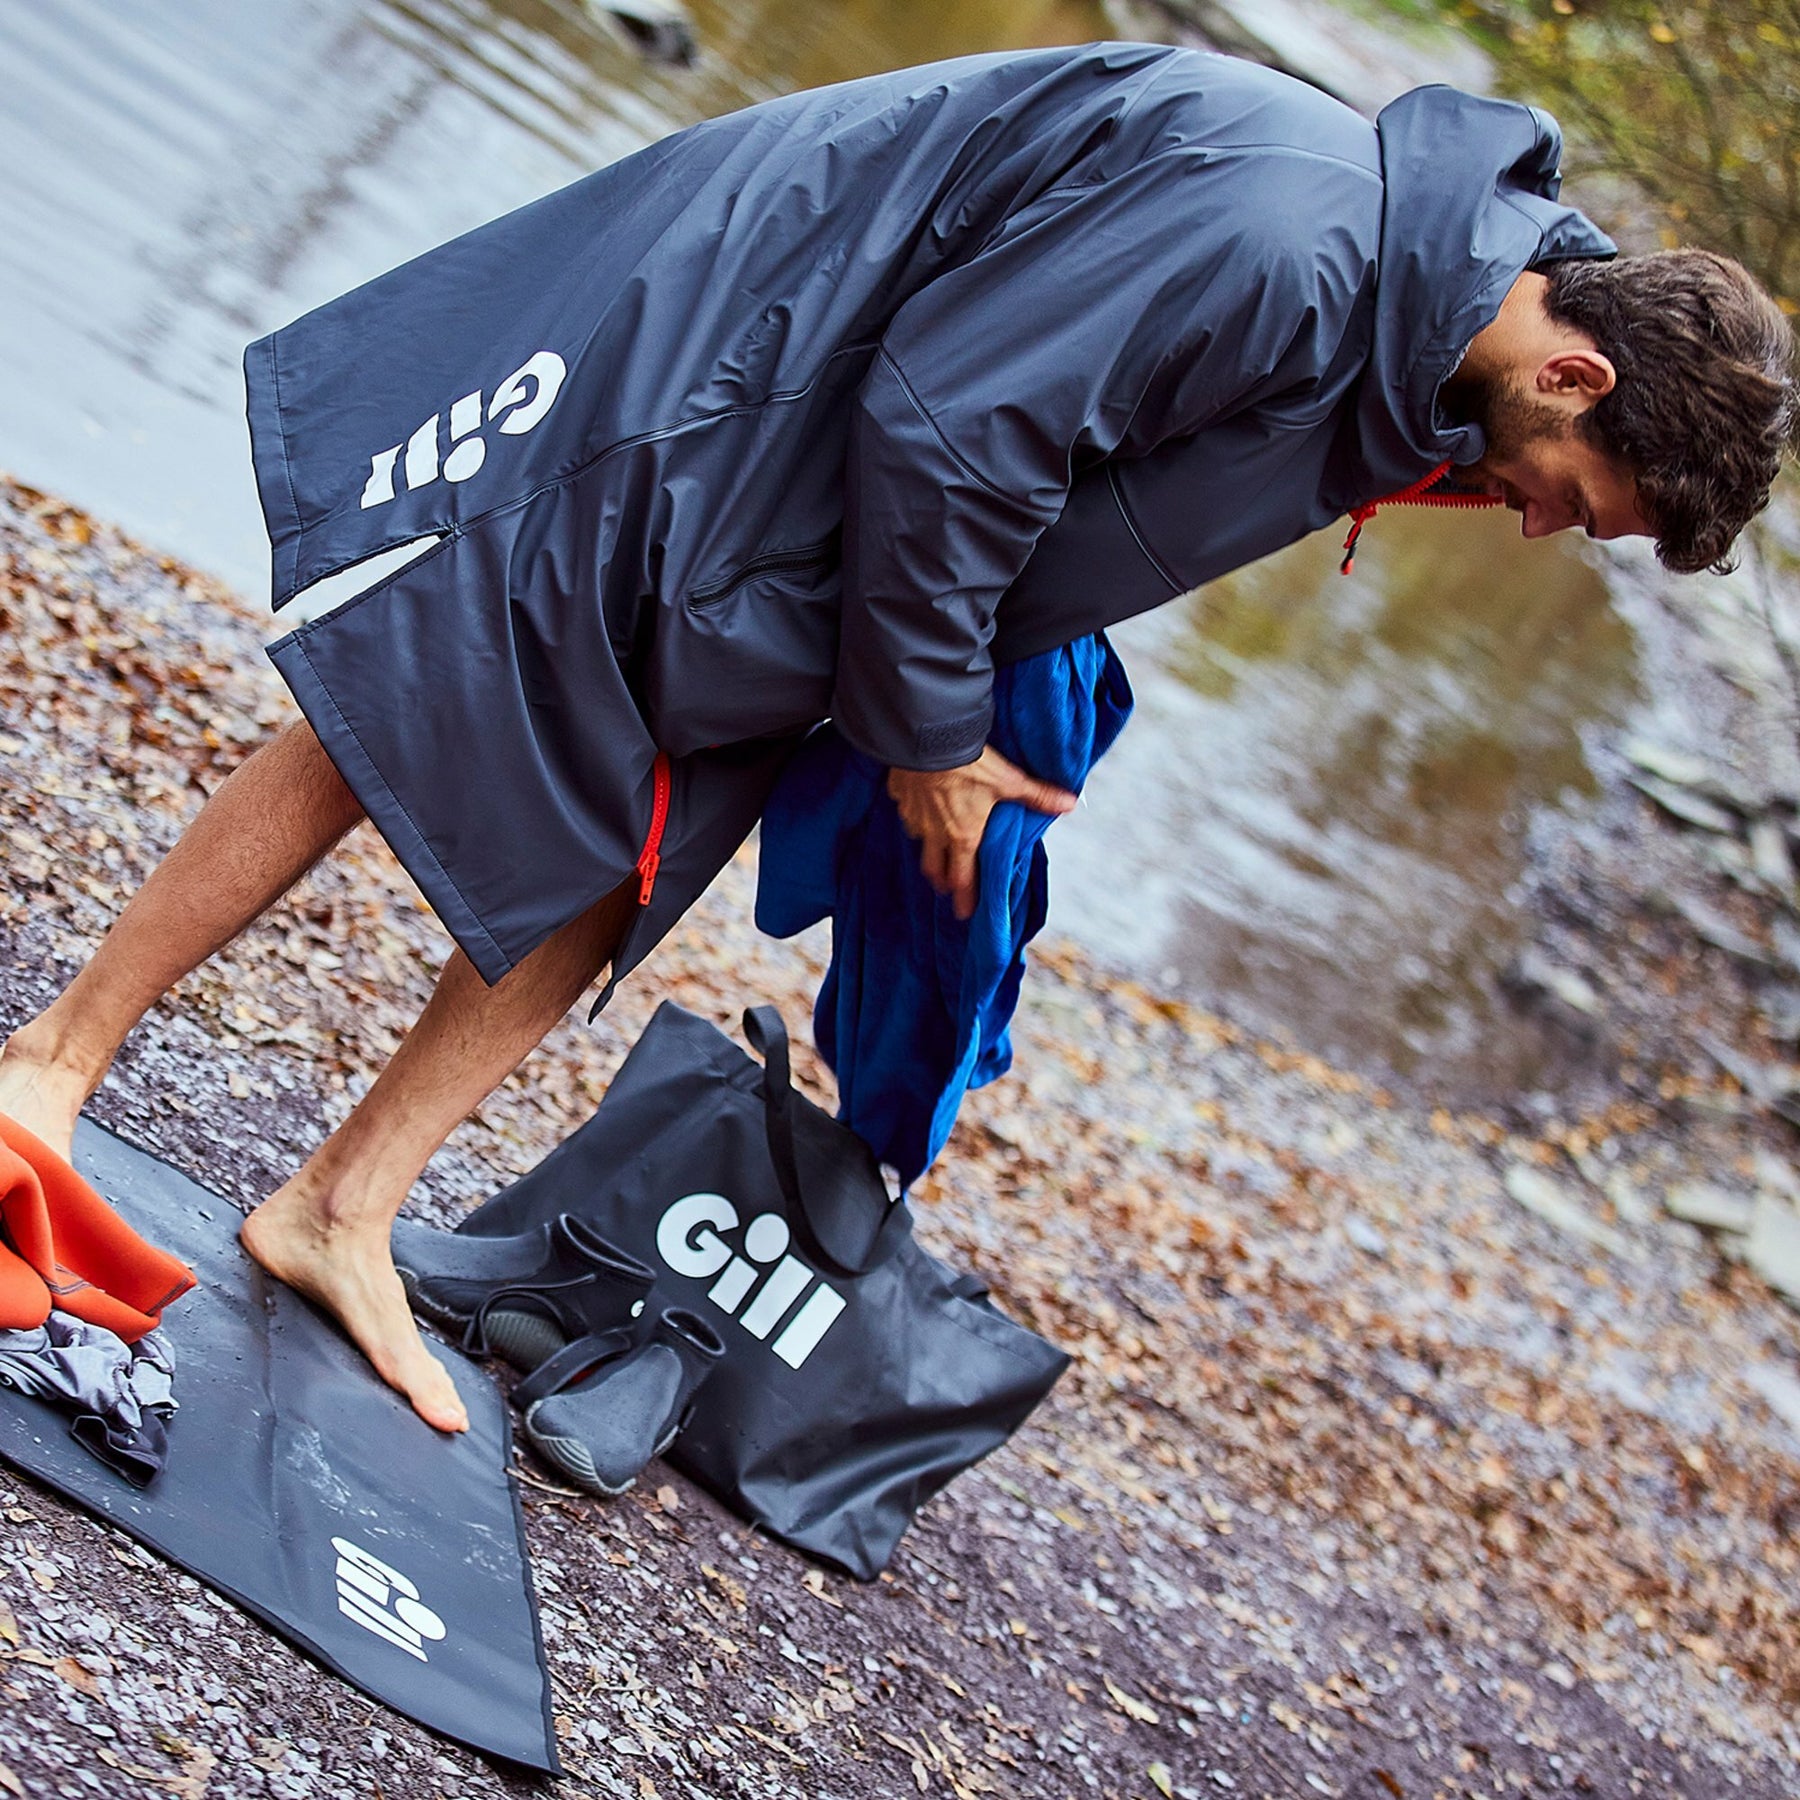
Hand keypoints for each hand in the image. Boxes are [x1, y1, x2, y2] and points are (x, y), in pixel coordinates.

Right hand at [887, 748, 1077, 920]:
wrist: (928, 740)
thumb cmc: (969, 765)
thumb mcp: (1009, 781)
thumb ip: (1038, 796)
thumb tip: (1069, 804)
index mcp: (963, 836)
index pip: (963, 879)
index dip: (965, 897)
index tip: (965, 912)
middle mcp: (935, 832)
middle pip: (934, 868)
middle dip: (942, 880)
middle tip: (947, 887)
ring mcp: (914, 815)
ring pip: (918, 840)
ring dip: (927, 847)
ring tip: (933, 845)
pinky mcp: (900, 795)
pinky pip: (905, 811)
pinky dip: (913, 813)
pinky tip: (918, 805)